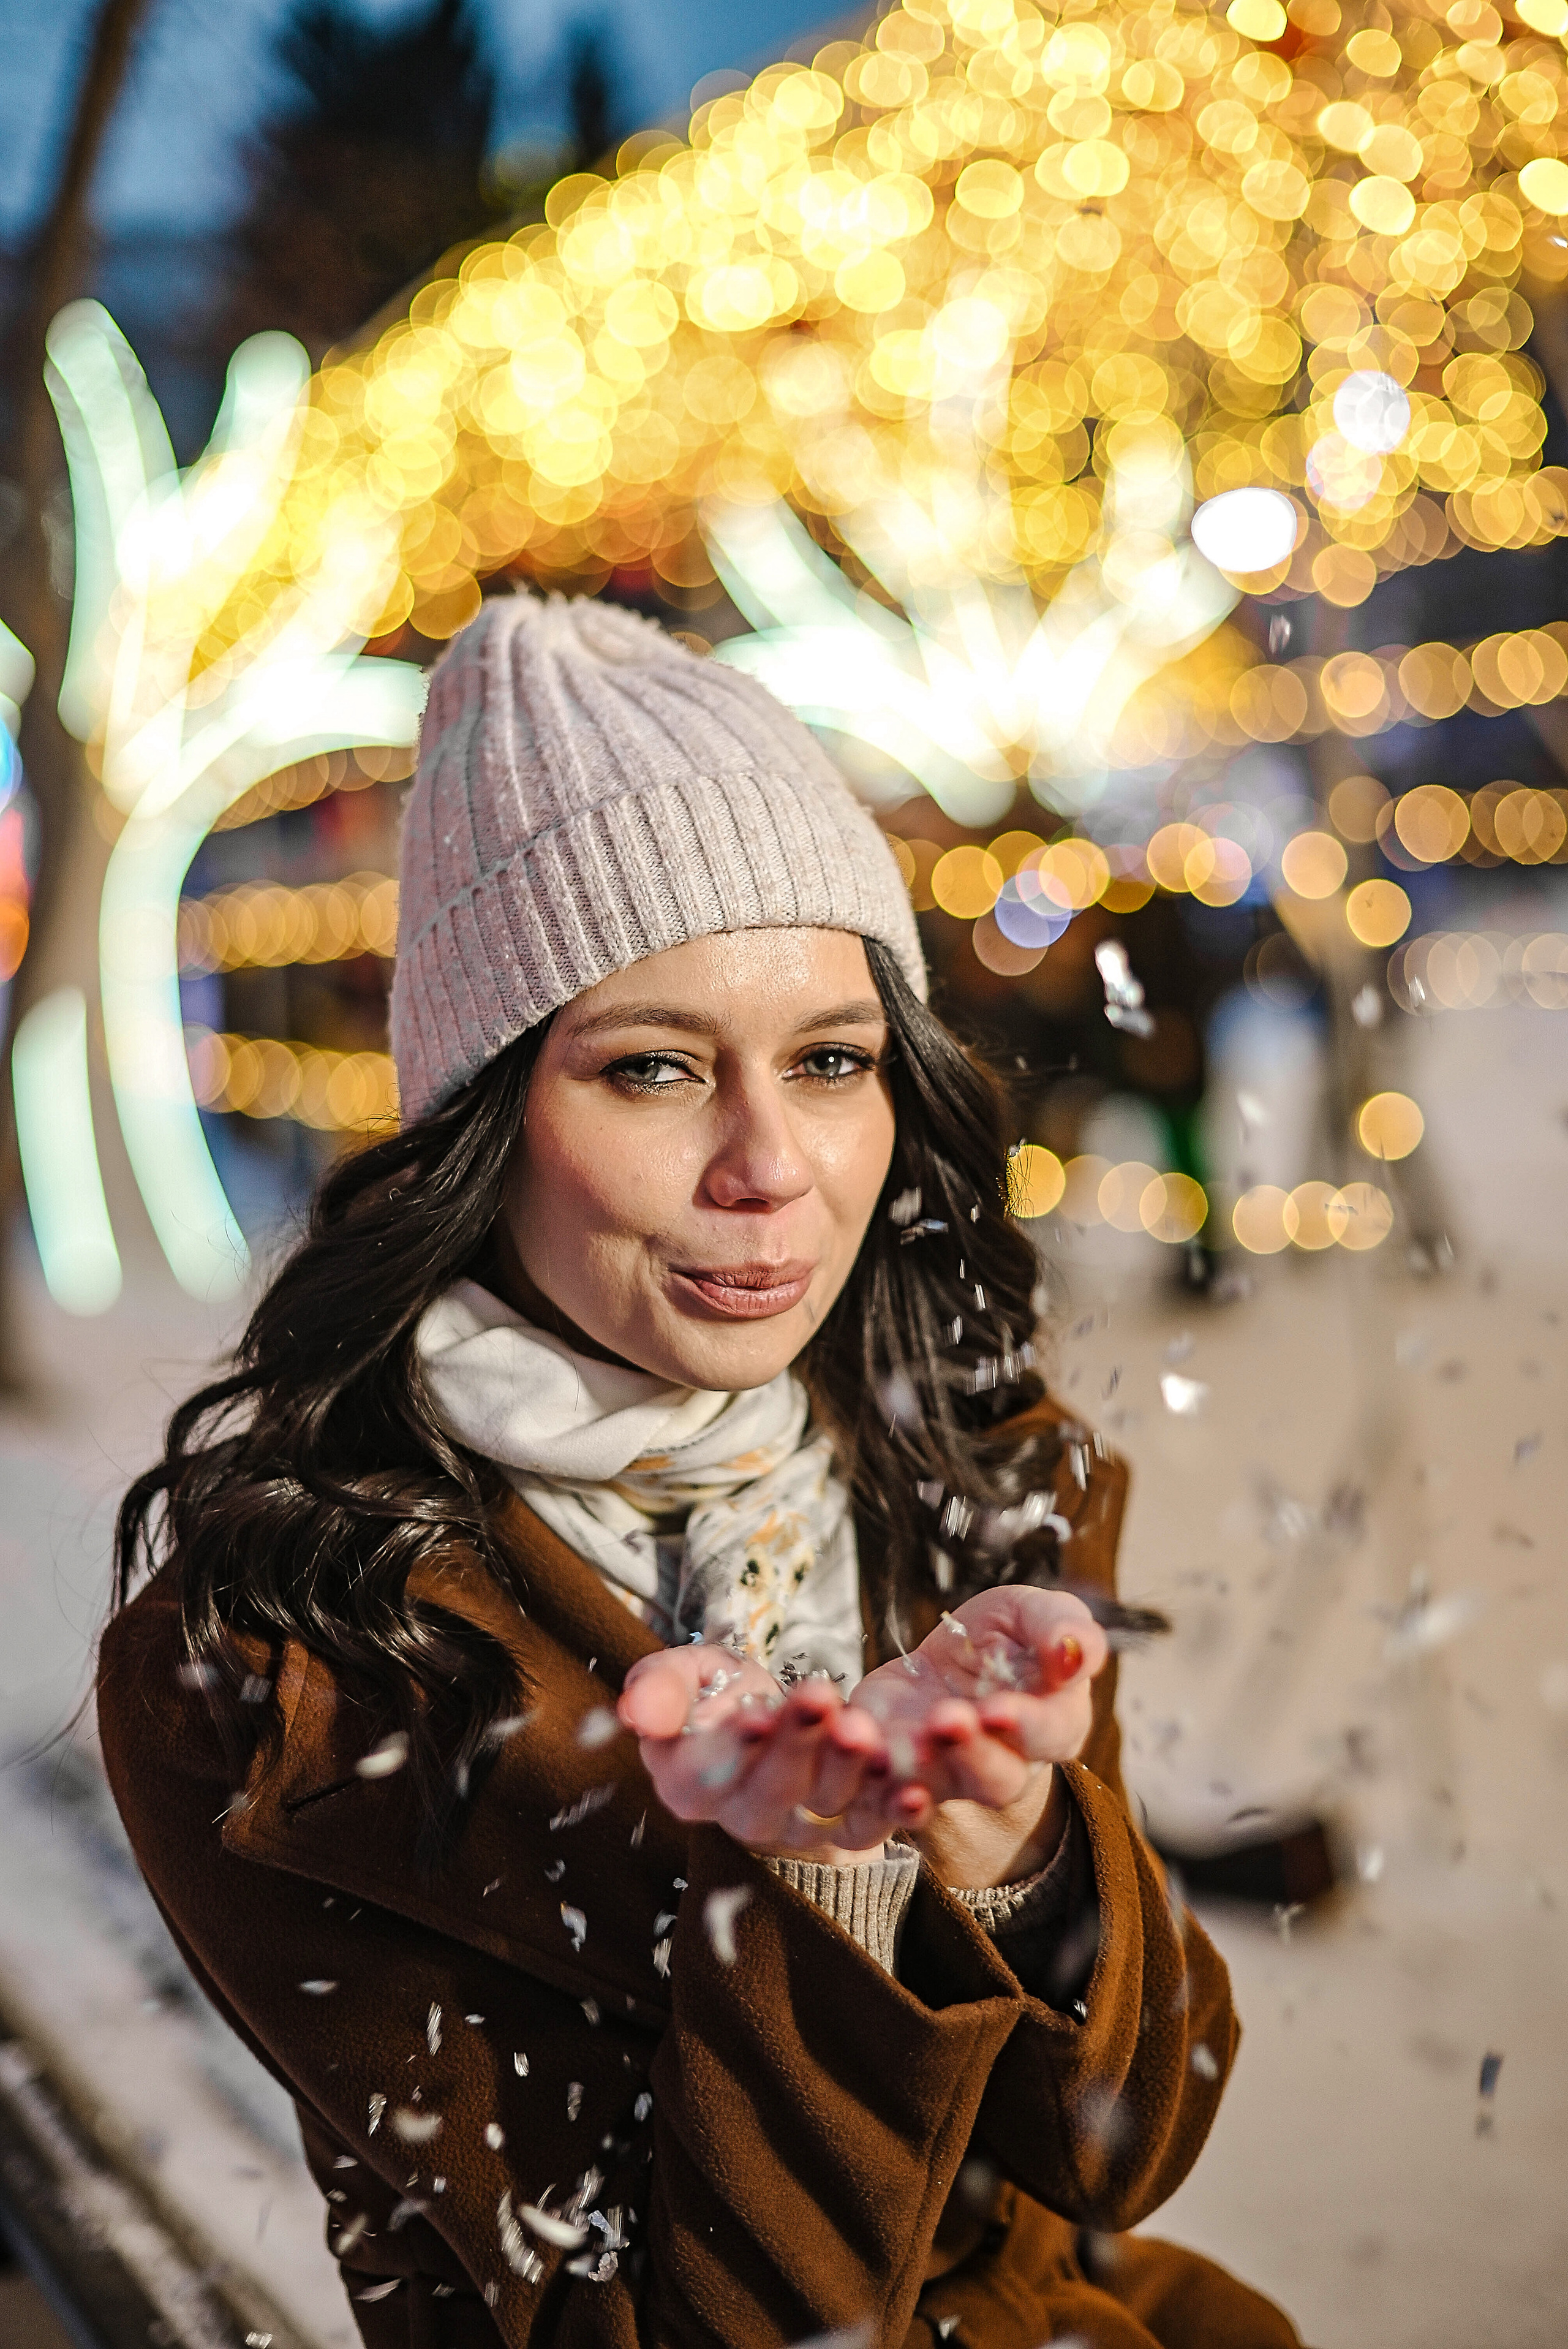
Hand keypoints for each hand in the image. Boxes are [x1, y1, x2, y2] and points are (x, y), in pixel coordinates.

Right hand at [618, 1644, 923, 1864]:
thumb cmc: (715, 1692)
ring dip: (848, 1769)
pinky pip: (870, 1827)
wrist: (763, 1711)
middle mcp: (742, 1816)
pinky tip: (916, 1787)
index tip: (754, 1716)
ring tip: (865, 1727)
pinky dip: (893, 1810)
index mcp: (689, 1783)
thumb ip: (658, 1688)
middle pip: (768, 1791)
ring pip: (823, 1806)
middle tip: (819, 1700)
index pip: (705, 1773)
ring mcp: (797, 1828)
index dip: (731, 1748)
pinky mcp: (845, 1829)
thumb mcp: (682, 1675)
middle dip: (795, 1745)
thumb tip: (634, 1710)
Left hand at [850, 1586, 1106, 1887]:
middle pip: (995, 1780)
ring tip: (887, 1747)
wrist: (947, 1659)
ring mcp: (944, 1778)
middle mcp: (1002, 1766)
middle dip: (969, 1752)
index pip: (1050, 1736)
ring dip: (910, 1772)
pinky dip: (858, 1777)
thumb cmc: (1005, 1637)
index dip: (1026, 1726)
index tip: (997, 1707)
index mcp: (1052, 1725)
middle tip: (946, 1720)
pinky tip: (849, 1746)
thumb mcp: (1032, 1613)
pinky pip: (876, 1795)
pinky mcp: (891, 1777)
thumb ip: (1059, 1625)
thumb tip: (1072, 1649)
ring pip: (932, 1792)